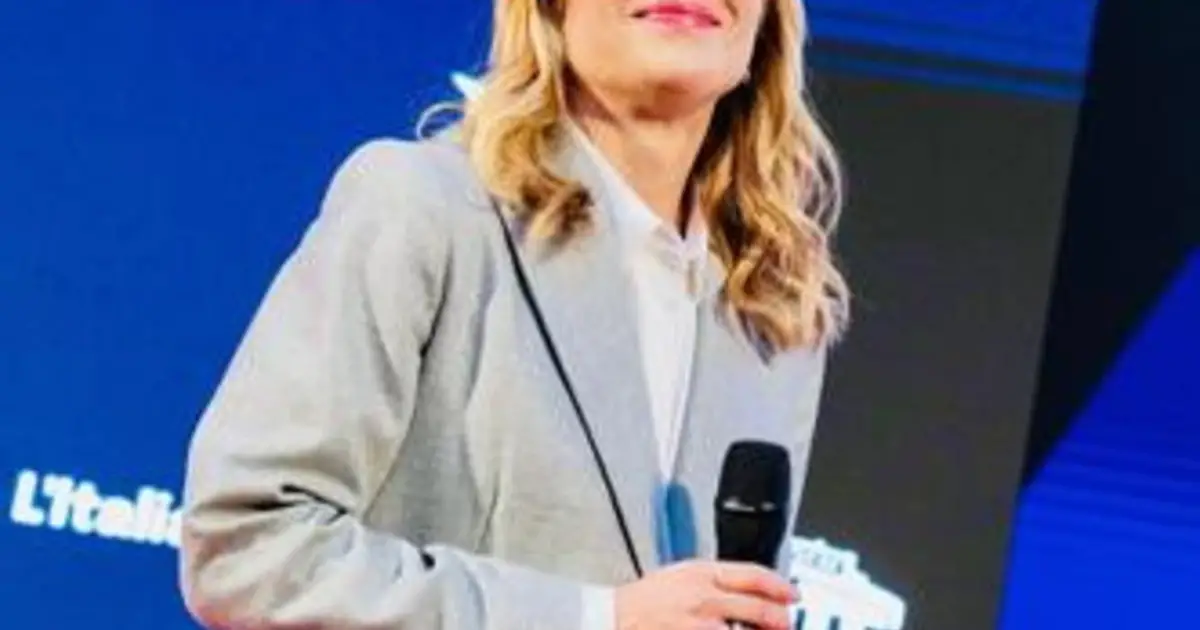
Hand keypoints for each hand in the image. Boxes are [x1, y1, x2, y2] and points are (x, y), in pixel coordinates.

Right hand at [614, 560, 797, 629]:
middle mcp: (703, 595)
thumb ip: (713, 582)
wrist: (610, 616)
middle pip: (758, 606)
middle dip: (779, 619)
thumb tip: (747, 592)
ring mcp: (698, 622)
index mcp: (701, 572)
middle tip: (786, 624)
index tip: (793, 596)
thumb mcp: (680, 576)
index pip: (753, 574)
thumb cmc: (643, 600)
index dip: (780, 586)